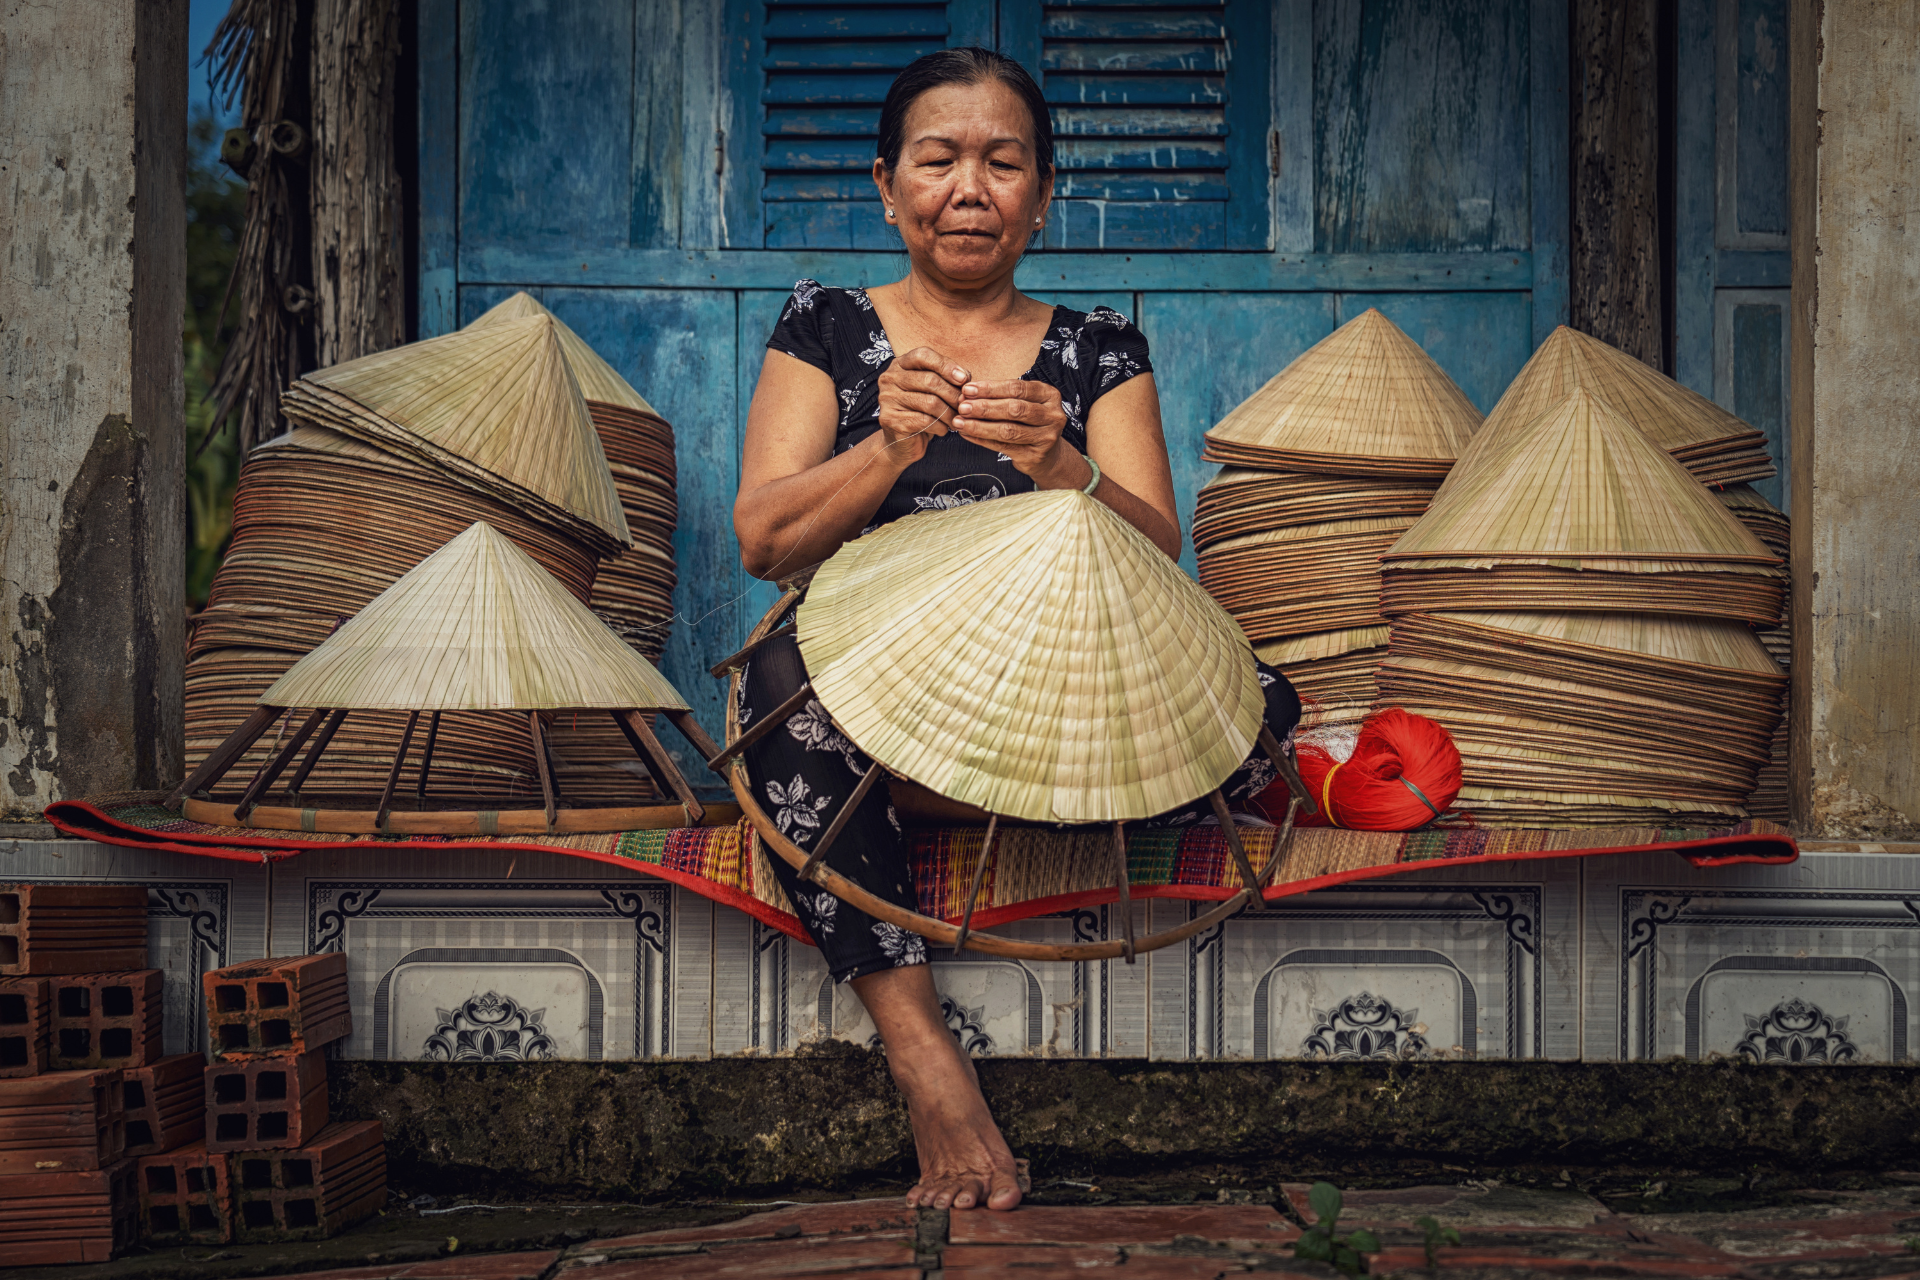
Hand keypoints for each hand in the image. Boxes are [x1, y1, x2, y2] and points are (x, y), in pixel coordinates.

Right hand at [876, 347, 968, 456]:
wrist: (902, 442)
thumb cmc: (921, 412)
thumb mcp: (933, 390)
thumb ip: (947, 378)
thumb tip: (965, 377)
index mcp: (899, 365)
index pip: (923, 355)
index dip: (946, 365)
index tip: (964, 379)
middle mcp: (889, 378)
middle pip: (930, 380)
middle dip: (953, 394)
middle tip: (965, 405)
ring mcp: (887, 399)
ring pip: (930, 402)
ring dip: (949, 413)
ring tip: (957, 419)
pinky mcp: (890, 419)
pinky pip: (925, 421)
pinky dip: (940, 426)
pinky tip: (944, 429)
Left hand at [952, 379, 1083, 483]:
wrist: (1047, 454)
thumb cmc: (1028, 422)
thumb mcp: (1022, 403)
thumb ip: (999, 397)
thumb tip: (967, 394)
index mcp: (1049, 395)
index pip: (1017, 388)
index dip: (991, 388)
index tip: (967, 389)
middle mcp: (1053, 415)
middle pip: (1014, 409)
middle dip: (985, 407)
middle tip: (962, 407)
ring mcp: (1047, 437)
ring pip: (1008, 430)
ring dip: (980, 426)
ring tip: (960, 422)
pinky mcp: (1036, 455)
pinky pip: (1004, 447)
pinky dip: (982, 440)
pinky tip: (968, 434)